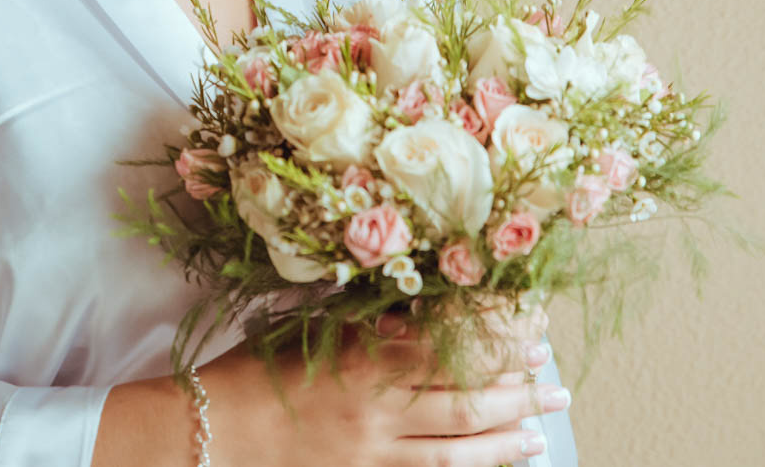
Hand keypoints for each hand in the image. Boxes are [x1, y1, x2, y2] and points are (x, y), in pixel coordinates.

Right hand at [195, 310, 568, 466]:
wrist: (212, 434)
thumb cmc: (252, 372)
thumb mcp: (306, 330)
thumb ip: (363, 323)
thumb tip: (416, 313)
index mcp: (359, 358)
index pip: (444, 346)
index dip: (492, 338)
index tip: (526, 327)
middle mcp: (375, 407)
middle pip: (463, 399)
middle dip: (515, 389)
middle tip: (552, 377)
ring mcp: (373, 450)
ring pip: (458, 447)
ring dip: (506, 434)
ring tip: (542, 426)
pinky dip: (470, 466)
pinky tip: (499, 458)